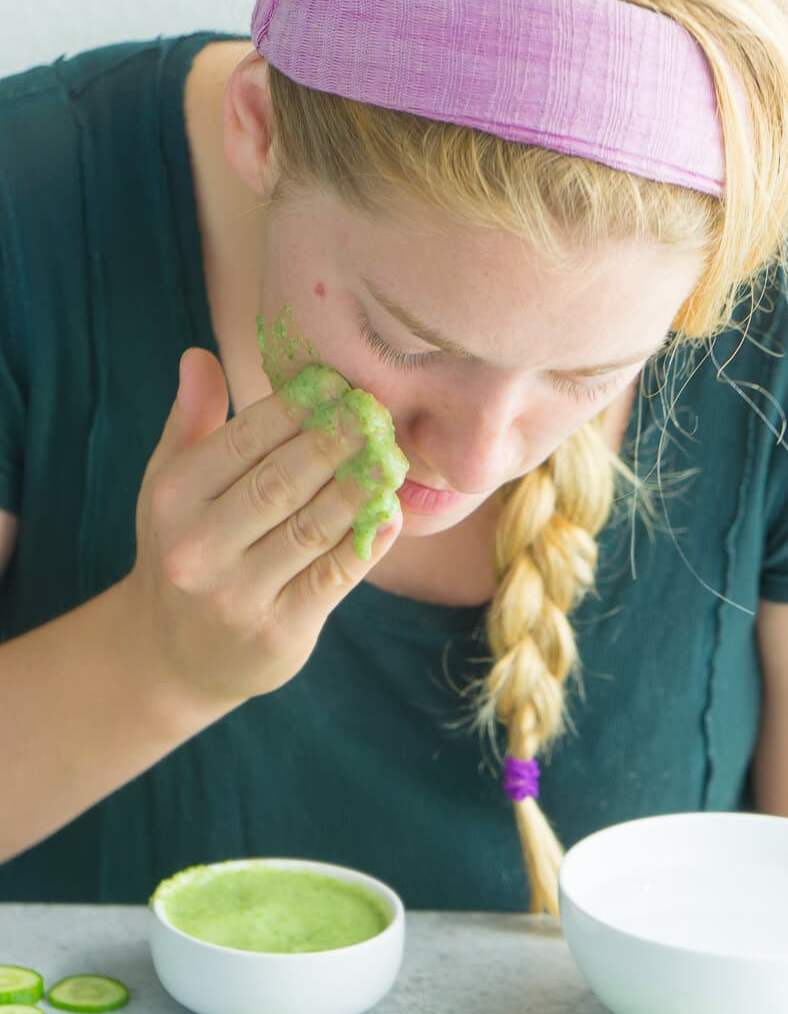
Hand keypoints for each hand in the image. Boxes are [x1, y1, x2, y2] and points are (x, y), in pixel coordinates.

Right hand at [119, 348, 402, 710]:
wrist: (173, 656)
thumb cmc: (182, 549)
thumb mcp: (170, 487)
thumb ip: (189, 423)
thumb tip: (200, 356)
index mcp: (173, 498)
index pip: (242, 440)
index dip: (294, 408)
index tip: (338, 382)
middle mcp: (197, 547)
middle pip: (280, 481)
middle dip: (334, 442)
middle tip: (375, 413)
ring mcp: (236, 595)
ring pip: (311, 529)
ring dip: (358, 488)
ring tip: (391, 457)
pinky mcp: (277, 631)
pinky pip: (331, 579)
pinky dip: (365, 544)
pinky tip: (391, 516)